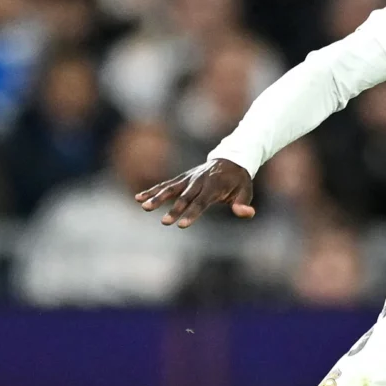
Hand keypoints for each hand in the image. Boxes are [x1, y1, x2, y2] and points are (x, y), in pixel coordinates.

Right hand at [136, 159, 255, 227]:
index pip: (201, 202)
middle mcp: (198, 181)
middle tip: (165, 222)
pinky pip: (166, 185)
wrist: (230, 160)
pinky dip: (153, 190)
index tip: (182, 225)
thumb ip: (243, 204)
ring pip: (170, 189)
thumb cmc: (239, 180)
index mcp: (214, 186)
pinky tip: (138, 198)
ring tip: (143, 206)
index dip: (192, 213)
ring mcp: (188, 179)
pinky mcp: (182, 178)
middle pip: (184, 197)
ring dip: (157, 197)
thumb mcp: (246, 191)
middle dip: (174, 210)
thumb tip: (246, 213)